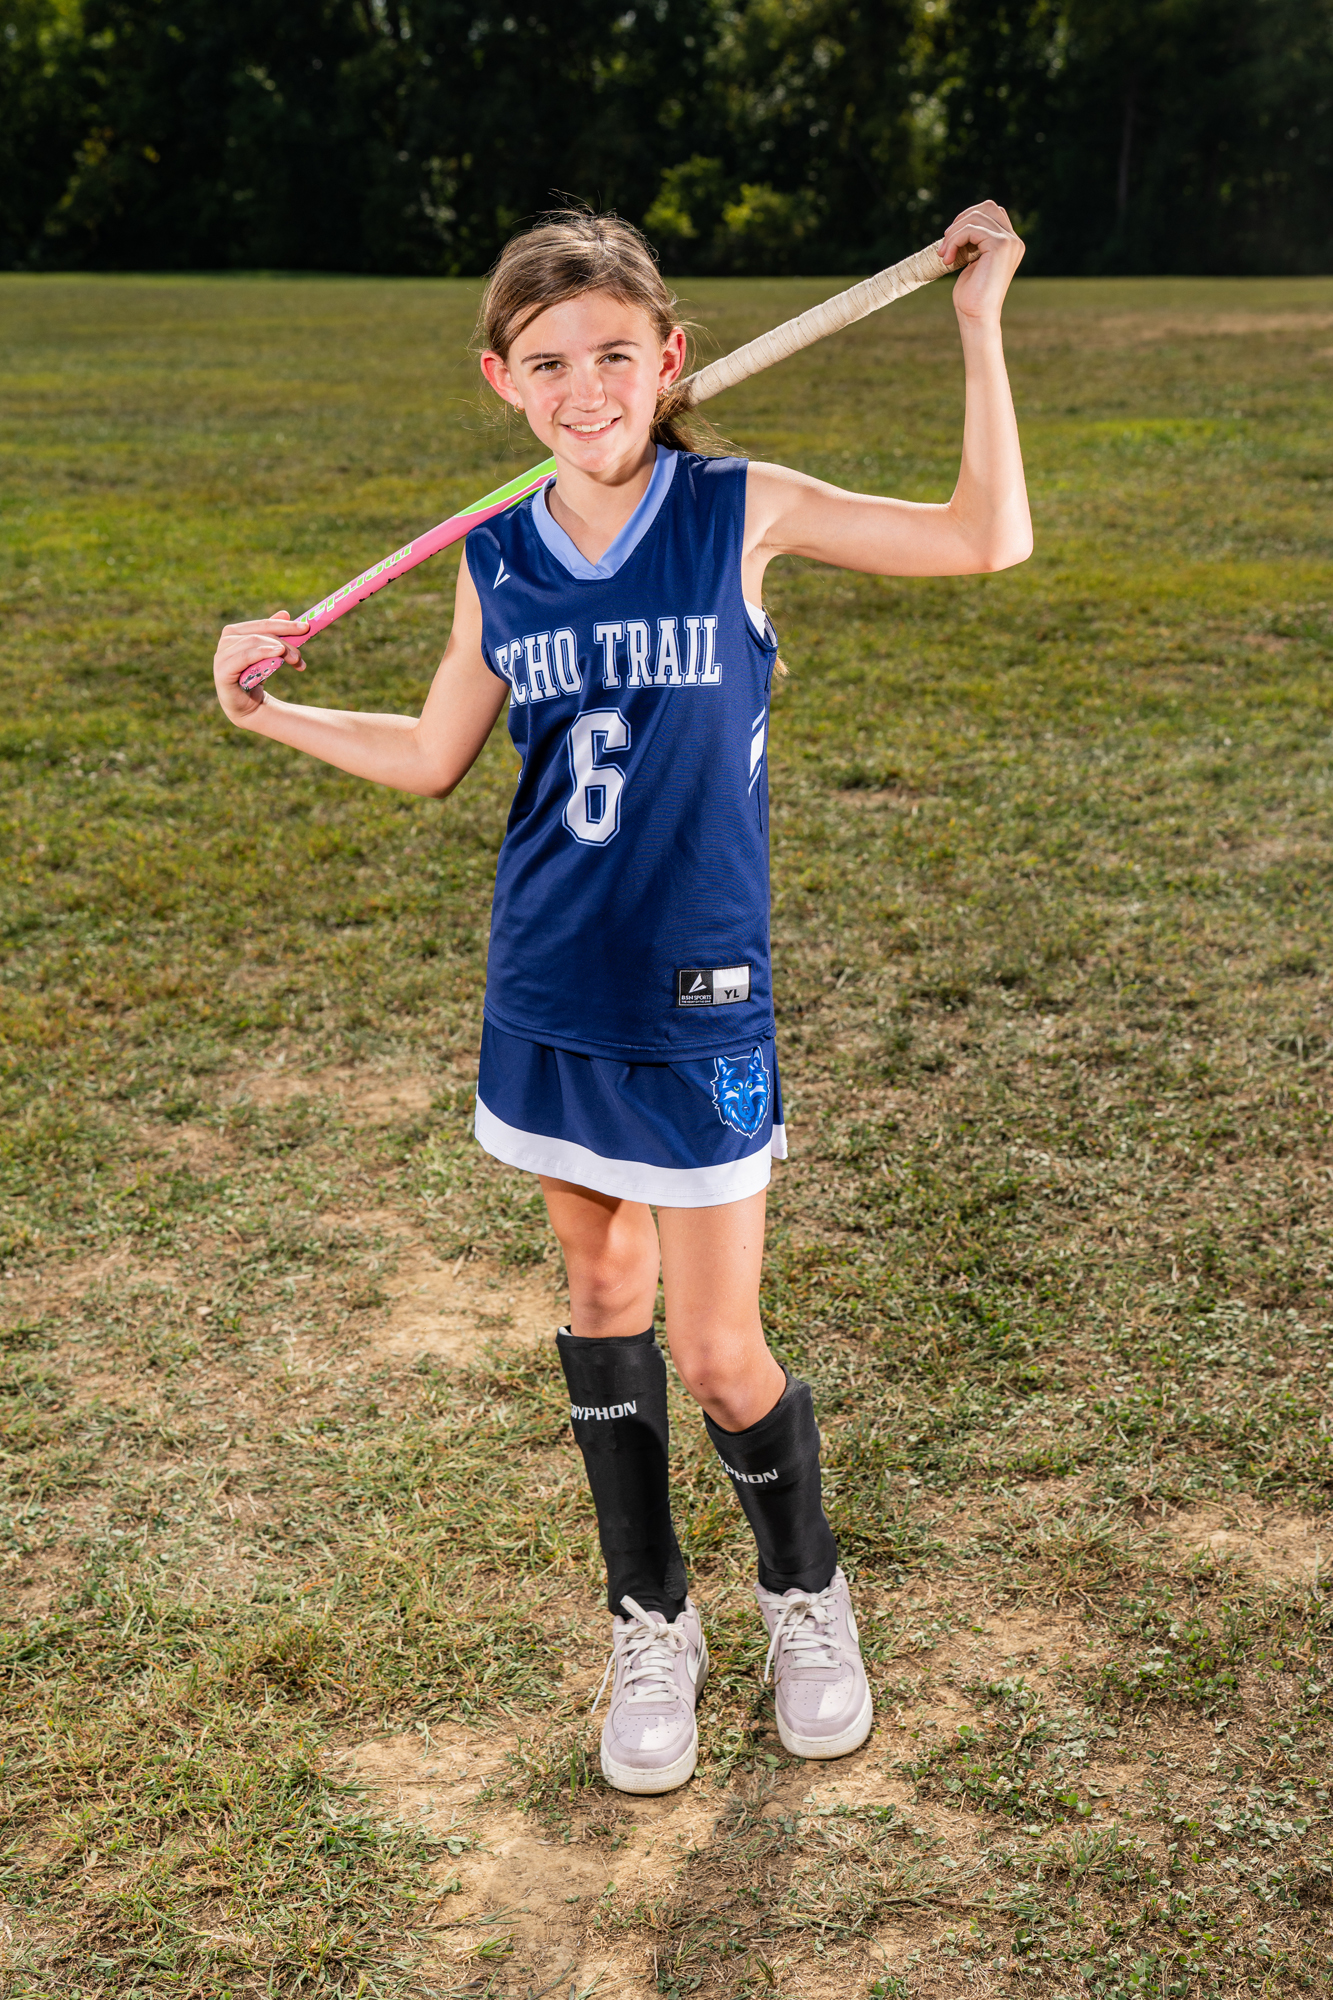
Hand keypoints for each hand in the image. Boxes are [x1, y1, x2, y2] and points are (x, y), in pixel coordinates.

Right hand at [213, 611, 308, 723]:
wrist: (248, 707)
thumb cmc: (257, 678)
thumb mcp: (269, 654)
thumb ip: (273, 634)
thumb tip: (285, 613)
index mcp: (234, 632)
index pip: (263, 624)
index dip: (284, 625)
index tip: (306, 627)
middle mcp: (226, 641)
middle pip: (260, 634)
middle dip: (284, 641)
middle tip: (301, 653)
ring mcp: (221, 655)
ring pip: (254, 643)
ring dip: (279, 649)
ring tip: (296, 660)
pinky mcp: (222, 670)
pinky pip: (245, 657)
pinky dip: (262, 653)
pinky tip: (278, 654)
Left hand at [940, 201, 1024, 327]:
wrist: (976, 317)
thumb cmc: (971, 296)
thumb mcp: (972, 261)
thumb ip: (974, 242)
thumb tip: (959, 223)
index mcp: (1010, 243)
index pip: (991, 212)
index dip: (967, 219)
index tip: (950, 240)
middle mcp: (1014, 240)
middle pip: (987, 207)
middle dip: (961, 220)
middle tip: (944, 244)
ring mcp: (1010, 242)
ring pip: (976, 217)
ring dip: (953, 233)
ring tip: (943, 254)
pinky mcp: (1000, 245)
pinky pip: (971, 229)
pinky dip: (954, 240)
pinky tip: (947, 259)